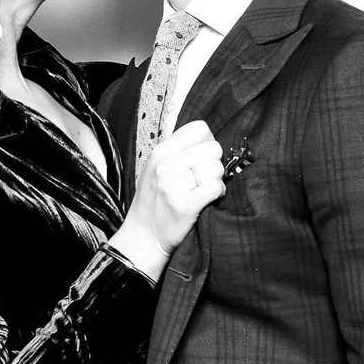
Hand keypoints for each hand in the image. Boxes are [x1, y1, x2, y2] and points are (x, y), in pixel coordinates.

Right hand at [108, 120, 224, 280]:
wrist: (144, 235)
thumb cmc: (154, 200)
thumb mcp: (157, 167)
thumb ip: (178, 151)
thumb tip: (210, 141)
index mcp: (160, 151)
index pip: (200, 129)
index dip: (207, 142)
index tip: (203, 156)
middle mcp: (166, 165)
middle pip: (213, 149)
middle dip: (215, 163)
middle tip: (204, 177)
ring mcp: (174, 185)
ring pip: (217, 169)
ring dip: (217, 180)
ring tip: (205, 189)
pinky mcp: (185, 205)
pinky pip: (216, 187)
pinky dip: (218, 193)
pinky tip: (209, 199)